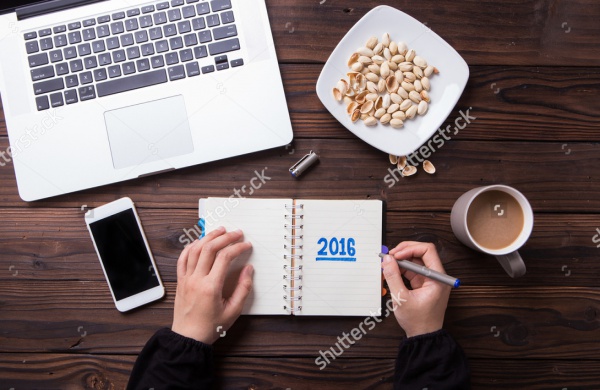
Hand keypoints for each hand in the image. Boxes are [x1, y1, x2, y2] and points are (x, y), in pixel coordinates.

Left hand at [172, 227, 253, 343]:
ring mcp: (186, 279)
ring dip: (208, 237)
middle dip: (225, 237)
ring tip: (219, 231)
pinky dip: (190, 247)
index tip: (246, 245)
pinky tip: (199, 242)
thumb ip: (243, 289)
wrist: (188, 338)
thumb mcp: (233, 311)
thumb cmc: (210, 327)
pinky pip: (182, 259)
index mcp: (210, 287)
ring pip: (195, 249)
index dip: (237, 248)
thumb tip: (248, 270)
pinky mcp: (180, 281)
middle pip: (210, 248)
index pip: (224, 258)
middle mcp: (196, 279)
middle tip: (236, 233)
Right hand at [381, 241, 450, 337]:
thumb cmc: (417, 321)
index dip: (410, 249)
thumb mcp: (401, 298)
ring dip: (401, 260)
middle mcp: (437, 276)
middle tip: (389, 256)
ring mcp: (430, 280)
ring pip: (416, 261)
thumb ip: (393, 276)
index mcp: (438, 278)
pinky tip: (391, 271)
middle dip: (404, 252)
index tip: (395, 255)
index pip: (427, 250)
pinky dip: (401, 269)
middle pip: (421, 253)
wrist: (423, 336)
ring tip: (387, 264)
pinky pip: (413, 270)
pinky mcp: (424, 284)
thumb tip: (386, 259)